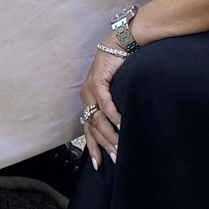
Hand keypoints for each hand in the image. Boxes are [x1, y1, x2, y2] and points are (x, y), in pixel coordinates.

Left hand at [78, 47, 123, 166]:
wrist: (119, 43)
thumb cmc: (120, 67)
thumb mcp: (115, 90)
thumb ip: (114, 107)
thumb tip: (122, 127)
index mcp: (88, 101)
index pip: (88, 130)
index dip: (94, 147)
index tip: (99, 165)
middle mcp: (86, 97)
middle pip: (93, 128)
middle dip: (105, 145)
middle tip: (116, 158)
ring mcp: (91, 89)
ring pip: (99, 118)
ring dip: (110, 134)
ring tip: (120, 146)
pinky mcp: (98, 81)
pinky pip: (105, 103)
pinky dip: (113, 115)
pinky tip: (121, 124)